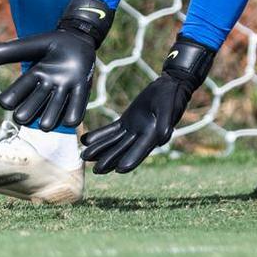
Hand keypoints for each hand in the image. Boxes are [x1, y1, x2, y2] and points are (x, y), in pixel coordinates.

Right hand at [0, 0, 113, 129]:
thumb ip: (13, 50)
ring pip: (49, 119)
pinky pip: (74, 114)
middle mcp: (44, 90)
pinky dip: (70, 118)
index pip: (11, 98)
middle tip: (29, 108)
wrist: (79, 39)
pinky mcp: (81, 92)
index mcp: (31, 78)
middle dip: (25, 114)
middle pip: (27, 113)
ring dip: (47, 119)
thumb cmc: (54, 43)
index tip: (9, 98)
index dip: (8, 100)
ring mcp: (63, 93)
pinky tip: (69, 114)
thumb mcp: (33, 44)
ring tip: (48, 117)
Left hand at [80, 35, 214, 173]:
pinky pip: (111, 130)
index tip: (119, 170)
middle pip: (123, 150)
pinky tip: (86, 140)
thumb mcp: (169, 107)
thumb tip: (162, 139)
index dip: (130, 159)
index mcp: (153, 135)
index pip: (140, 150)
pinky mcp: (127, 121)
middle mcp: (142, 136)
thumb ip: (165, 122)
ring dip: (100, 149)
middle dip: (109, 160)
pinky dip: (100, 135)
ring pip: (114, 142)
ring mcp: (133, 129)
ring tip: (84, 156)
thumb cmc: (172, 96)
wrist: (170, 86)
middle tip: (96, 170)